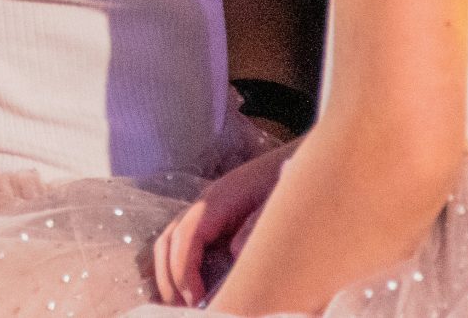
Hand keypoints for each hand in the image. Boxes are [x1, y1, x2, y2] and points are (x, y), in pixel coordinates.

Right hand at [153, 141, 294, 305]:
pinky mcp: (213, 218)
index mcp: (217, 200)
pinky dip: (177, 264)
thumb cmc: (287, 184)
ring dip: (168, 273)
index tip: (196, 301)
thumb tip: (234, 251)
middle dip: (169, 277)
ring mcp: (205, 210)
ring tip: (181, 303)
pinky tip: (188, 287)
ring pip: (169, 241)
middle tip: (183, 308)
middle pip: (168, 240)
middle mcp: (204, 204)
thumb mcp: (277, 204)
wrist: (299, 165)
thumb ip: (256, 225)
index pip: (186, 237)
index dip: (184, 271)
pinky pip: (184, 242)